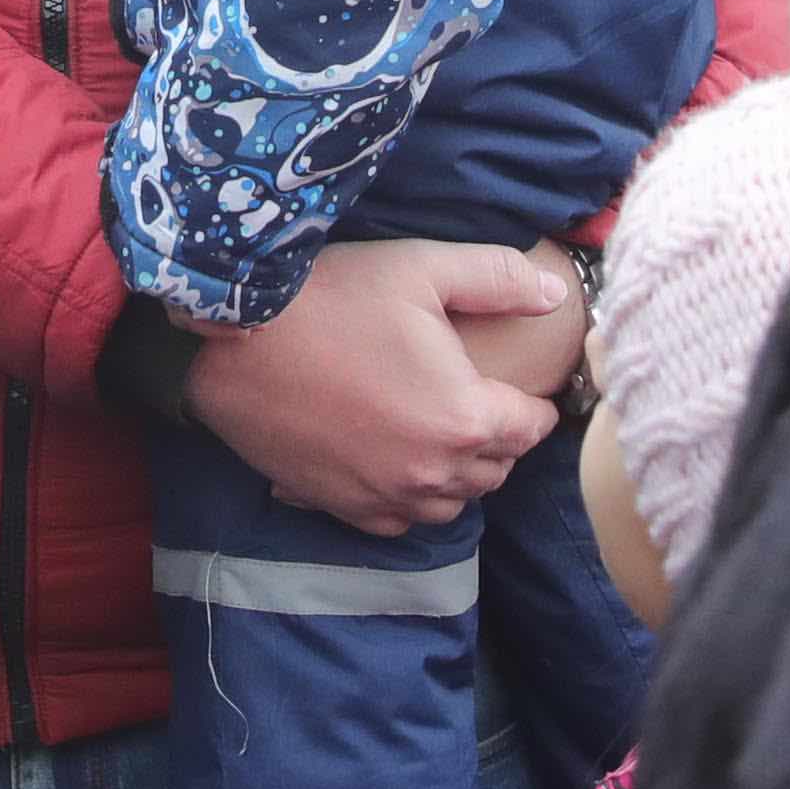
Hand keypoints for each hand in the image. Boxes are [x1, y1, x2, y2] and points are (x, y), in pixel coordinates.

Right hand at [183, 236, 563, 537]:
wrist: (234, 342)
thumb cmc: (331, 298)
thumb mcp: (422, 268)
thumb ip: (498, 280)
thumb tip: (555, 296)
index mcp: (464, 418)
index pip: (530, 429)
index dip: (535, 406)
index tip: (527, 390)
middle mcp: (431, 472)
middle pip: (494, 470)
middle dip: (499, 440)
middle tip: (484, 405)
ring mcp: (384, 496)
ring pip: (450, 504)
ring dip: (458, 475)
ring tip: (444, 437)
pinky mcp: (341, 506)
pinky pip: (397, 521)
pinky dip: (407, 497)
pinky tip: (396, 464)